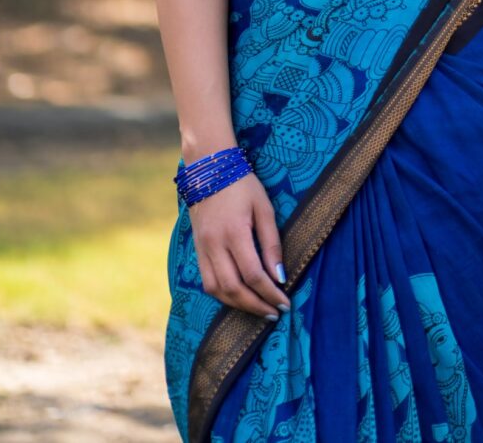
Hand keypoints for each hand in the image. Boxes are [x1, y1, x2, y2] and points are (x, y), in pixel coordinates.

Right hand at [189, 172, 289, 319]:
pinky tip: (239, 297)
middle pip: (234, 288)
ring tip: (259, 309)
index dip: (270, 293)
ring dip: (238, 305)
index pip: (253, 274)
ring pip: (217, 290)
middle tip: (274, 313)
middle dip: (256, 305)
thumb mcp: (263, 207)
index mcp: (234, 232)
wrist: (209, 169)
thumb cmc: (242, 185)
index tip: (285, 303)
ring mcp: (202, 248)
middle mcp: (214, 244)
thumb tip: (280, 276)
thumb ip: (272, 242)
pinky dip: (223, 295)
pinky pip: (207, 282)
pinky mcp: (197, 250)